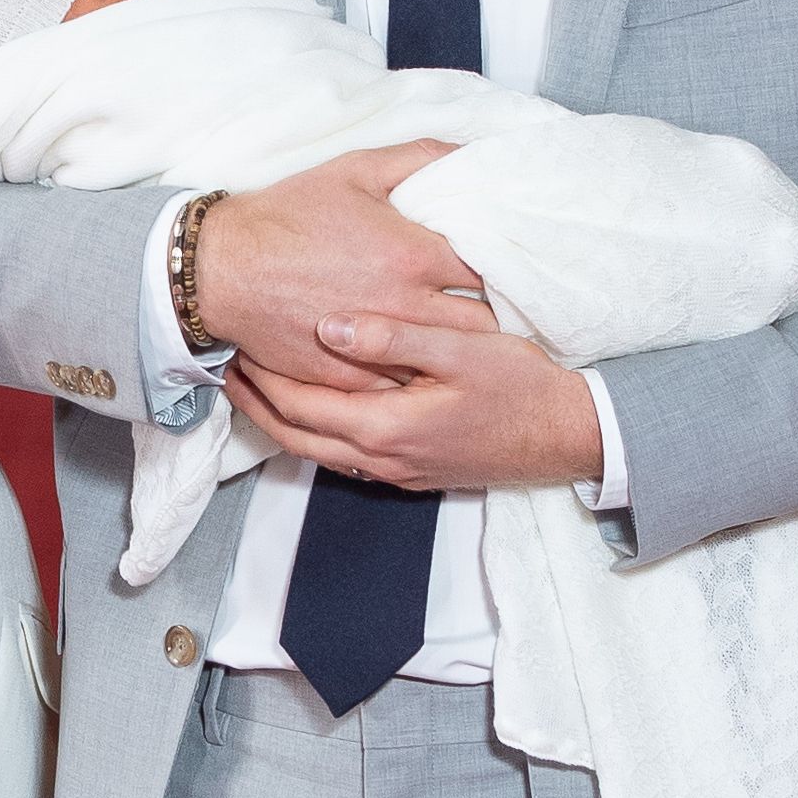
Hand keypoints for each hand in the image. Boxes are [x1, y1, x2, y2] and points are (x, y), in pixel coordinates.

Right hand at [198, 143, 493, 387]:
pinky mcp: (349, 378)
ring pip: (445, 362)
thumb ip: (420, 158)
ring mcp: (376, 348)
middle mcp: (402, 306)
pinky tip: (421, 366)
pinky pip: (402, 387)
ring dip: (458, 352)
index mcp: (412, 254)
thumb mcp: (355, 170)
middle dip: (493, 316)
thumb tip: (470, 153)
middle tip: (498, 309)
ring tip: (468, 343)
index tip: (510, 268)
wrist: (223, 268)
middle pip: (480, 325)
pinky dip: (415, 377)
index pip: (491, 271)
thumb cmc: (289, 215)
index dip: (506, 270)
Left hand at [224, 313, 603, 491]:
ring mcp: (397, 471)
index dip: (262, 379)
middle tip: (229, 365)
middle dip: (257, 403)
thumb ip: (393, 337)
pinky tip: (316, 404)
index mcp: (385, 427)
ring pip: (317, 451)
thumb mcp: (460, 349)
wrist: (568, 437)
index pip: (299, 407)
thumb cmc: (521, 388)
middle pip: (296, 437)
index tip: (236, 345)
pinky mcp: (412, 471)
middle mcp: (382, 459)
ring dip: (282, 420)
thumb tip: (328, 327)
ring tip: (259, 383)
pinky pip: (345, 455)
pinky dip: (316, 431)